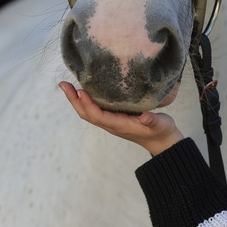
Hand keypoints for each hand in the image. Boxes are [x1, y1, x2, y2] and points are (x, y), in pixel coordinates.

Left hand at [59, 82, 184, 155]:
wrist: (162, 142)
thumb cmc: (161, 132)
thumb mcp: (160, 125)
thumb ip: (152, 121)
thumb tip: (145, 117)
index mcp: (120, 126)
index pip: (98, 116)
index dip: (88, 104)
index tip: (80, 91)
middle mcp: (112, 124)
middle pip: (87, 114)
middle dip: (74, 100)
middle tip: (63, 84)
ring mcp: (112, 121)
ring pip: (89, 112)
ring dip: (76, 100)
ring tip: (67, 85)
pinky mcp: (114, 117)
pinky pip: (95, 109)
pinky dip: (86, 100)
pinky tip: (84, 89)